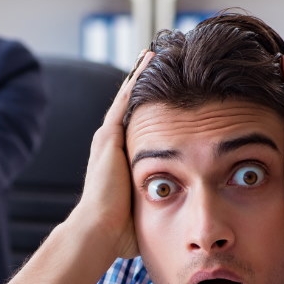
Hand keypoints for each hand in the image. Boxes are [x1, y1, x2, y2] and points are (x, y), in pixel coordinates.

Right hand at [66, 49, 154, 260]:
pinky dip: (136, 79)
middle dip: (145, 84)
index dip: (152, 109)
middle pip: (132, 106)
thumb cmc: (121, 232)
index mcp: (120, 161)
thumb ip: (160, 205)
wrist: (98, 232)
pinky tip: (148, 59)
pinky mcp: (108, 137)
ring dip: (141, 75)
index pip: (139, 127)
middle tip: (159, 58)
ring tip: (154, 51)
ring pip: (128, 98)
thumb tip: (185, 216)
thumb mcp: (145, 210)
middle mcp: (111, 145)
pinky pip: (125, 100)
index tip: (167, 92)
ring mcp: (108, 139)